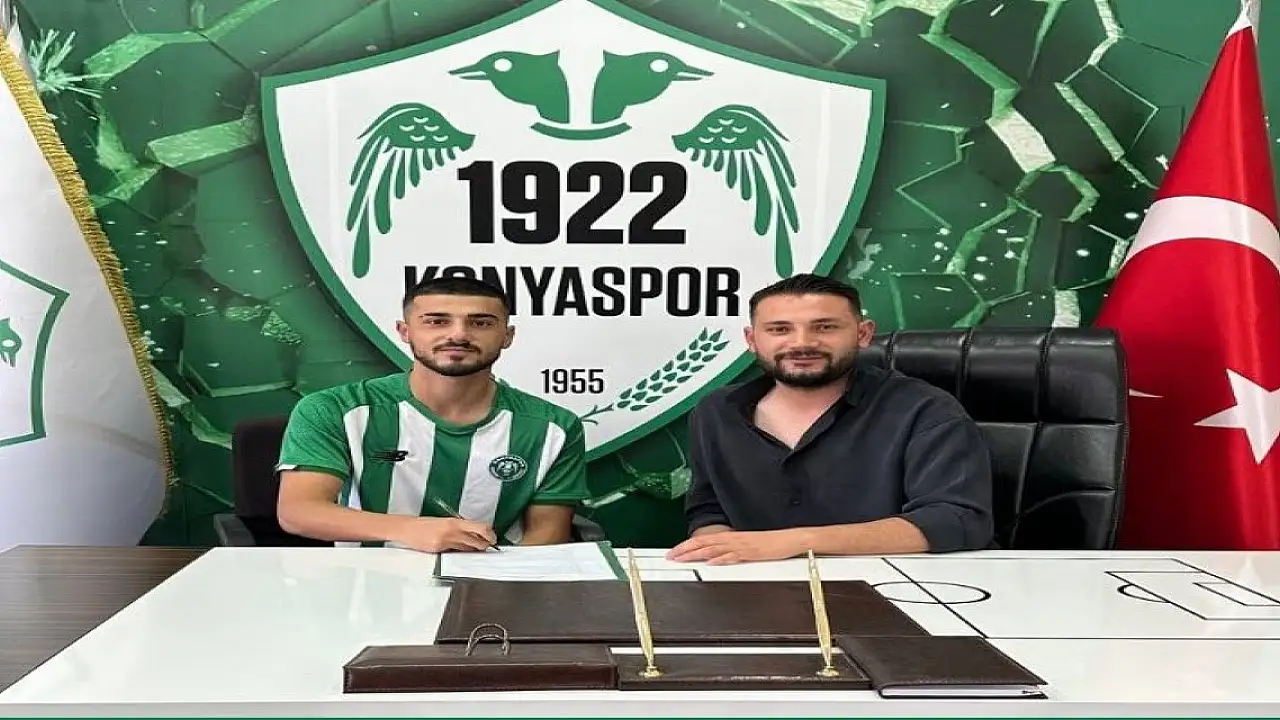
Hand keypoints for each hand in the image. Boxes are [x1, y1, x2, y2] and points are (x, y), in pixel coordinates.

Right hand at [391, 516, 496, 552]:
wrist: (407, 528)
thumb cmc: (424, 525)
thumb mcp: (444, 522)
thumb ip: (459, 528)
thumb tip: (473, 534)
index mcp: (454, 521)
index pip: (480, 527)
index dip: (490, 534)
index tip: (493, 538)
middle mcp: (452, 530)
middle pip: (477, 540)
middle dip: (485, 545)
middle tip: (488, 546)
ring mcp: (446, 541)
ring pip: (468, 548)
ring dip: (475, 549)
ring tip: (478, 549)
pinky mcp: (439, 549)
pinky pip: (455, 553)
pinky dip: (461, 552)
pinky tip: (461, 552)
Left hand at [666, 529, 806, 564]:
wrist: (790, 538)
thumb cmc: (771, 543)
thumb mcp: (747, 546)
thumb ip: (731, 550)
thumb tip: (716, 557)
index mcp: (731, 537)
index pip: (704, 540)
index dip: (687, 545)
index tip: (674, 552)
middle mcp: (733, 539)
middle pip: (704, 543)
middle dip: (685, 550)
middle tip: (670, 556)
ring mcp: (741, 545)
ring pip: (714, 548)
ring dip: (697, 554)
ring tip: (683, 559)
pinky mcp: (751, 553)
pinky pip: (733, 556)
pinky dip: (721, 559)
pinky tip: (711, 562)